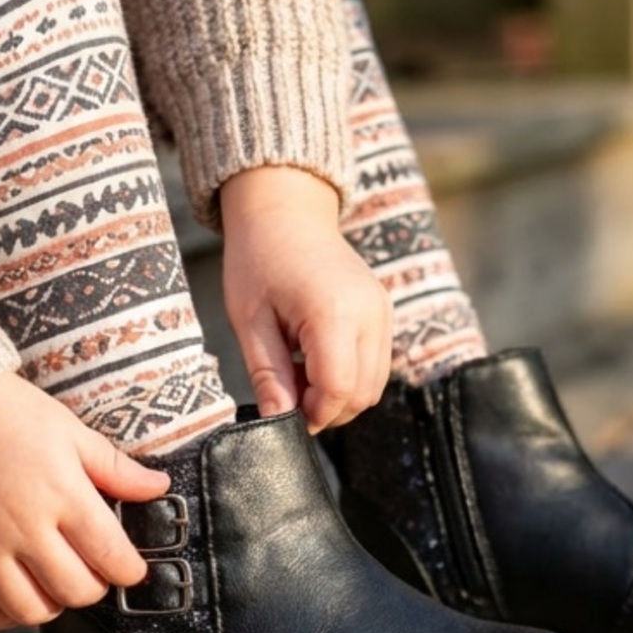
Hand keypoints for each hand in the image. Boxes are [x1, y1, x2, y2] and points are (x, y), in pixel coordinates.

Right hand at [0, 373, 169, 629]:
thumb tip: (159, 487)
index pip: (111, 556)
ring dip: (54, 604)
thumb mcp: (73, 433)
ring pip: (30, 610)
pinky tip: (17, 595)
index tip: (131, 568)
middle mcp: (23, 527)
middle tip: (94, 570)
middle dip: (96, 587)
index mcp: (62, 494)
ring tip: (57, 582)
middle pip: (76, 590)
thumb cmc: (11, 416)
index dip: (130, 571)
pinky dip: (4, 615)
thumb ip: (117, 469)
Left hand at [221, 166, 392, 432]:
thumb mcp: (249, 321)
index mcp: (333, 312)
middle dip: (327, 409)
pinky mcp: (384, 313)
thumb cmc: (259, 259)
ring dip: (339, 395)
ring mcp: (382, 312)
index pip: (338, 389)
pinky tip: (316, 360)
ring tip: (300, 374)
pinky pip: (376, 365)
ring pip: (374, 385)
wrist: (286, 212)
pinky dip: (350, 377)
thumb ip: (268, 374)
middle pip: (362, 394)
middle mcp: (369, 313)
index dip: (314, 413)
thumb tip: (278, 421)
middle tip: (289, 394)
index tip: (287, 414)